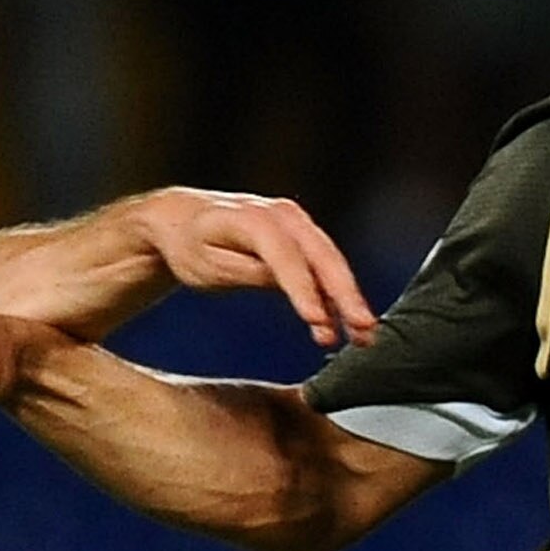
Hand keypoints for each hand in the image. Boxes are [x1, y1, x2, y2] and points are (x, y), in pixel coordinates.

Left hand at [137, 189, 377, 347]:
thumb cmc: (190, 245)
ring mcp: (296, 223)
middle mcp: (281, 214)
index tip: (318, 320)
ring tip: (364, 336)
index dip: (303, 288)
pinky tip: (347, 326)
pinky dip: (337, 295)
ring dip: (349, 298)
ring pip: (330, 261)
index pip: (283, 255)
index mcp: (251, 218)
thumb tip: (283, 282)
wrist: (185, 221)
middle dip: (345, 294)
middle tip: (364, 330)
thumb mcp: (206, 264)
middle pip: (320, 255)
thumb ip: (246, 272)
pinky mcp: (302, 238)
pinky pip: (325, 266)